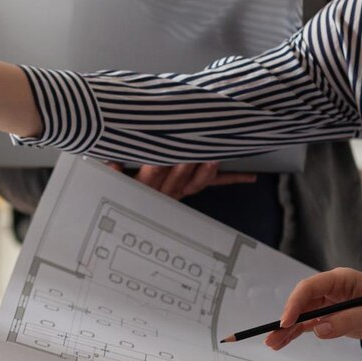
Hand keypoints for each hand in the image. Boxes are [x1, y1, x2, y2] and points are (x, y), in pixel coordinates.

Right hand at [119, 162, 257, 199]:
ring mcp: (182, 190)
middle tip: (193, 151)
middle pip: (178, 177)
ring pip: (197, 182)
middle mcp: (167, 191)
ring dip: (206, 171)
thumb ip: (113, 172)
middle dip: (186, 164)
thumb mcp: (117, 178)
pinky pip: (214, 183)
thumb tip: (110, 164)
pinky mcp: (193, 187)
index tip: (160, 159)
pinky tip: (251, 177)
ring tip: (213, 159)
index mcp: (146, 186)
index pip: (152, 175)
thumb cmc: (129, 182)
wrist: (140, 208)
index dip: (157, 168)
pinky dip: (233, 178)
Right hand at [265, 268, 361, 350]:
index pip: (311, 287)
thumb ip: (346, 321)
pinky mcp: (332, 317)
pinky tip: (283, 342)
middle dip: (286, 318)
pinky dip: (297, 333)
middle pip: (302, 301)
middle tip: (272, 335)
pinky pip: (310, 323)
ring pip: (303, 314)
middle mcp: (332, 289)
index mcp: (342, 279)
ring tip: (272, 343)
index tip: (285, 321)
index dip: (295, 303)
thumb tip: (318, 329)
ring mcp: (331, 303)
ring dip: (287, 328)